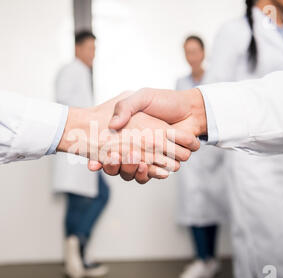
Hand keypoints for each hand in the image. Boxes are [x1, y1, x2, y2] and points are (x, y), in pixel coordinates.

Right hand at [57, 93, 197, 180]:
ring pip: (131, 173)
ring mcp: (149, 157)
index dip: (96, 157)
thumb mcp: (141, 97)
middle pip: (115, 166)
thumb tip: (112, 125)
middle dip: (111, 166)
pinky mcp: (163, 163)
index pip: (104, 149)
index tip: (91, 160)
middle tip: (112, 158)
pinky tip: (146, 165)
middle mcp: (135, 148)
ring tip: (132, 160)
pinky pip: (151, 174)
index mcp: (126, 133)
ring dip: (129, 170)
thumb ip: (125, 107)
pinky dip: (148, 173)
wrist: (192, 109)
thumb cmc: (165, 101)